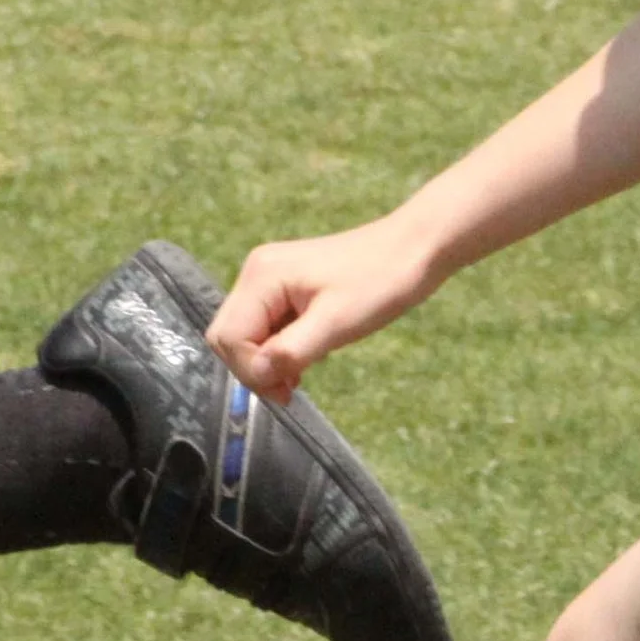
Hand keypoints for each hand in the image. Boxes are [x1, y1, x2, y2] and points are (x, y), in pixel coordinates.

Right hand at [206, 217, 442, 403]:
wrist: (411, 249)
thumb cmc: (380, 283)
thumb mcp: (337, 323)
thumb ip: (290, 351)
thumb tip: (259, 375)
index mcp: (262, 277)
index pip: (229, 336)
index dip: (252, 370)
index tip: (287, 390)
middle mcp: (255, 273)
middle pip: (228, 334)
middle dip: (253, 367)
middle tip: (290, 389)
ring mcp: (267, 277)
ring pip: (244, 332)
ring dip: (266, 360)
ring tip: (300, 376)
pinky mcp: (283, 286)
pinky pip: (264, 324)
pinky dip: (277, 347)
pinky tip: (304, 357)